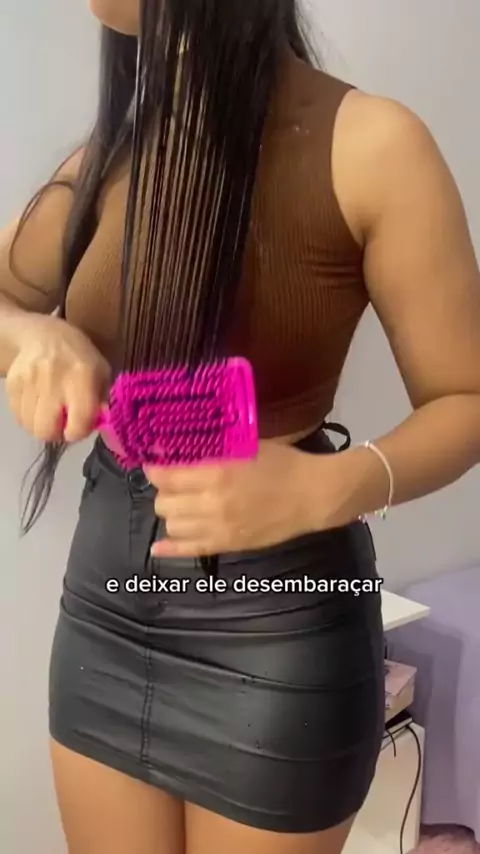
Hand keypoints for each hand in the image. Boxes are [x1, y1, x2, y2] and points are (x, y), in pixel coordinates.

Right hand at [5, 315, 109, 441]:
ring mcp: (29, 382)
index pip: (78, 423)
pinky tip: (39, 405)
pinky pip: (18, 416)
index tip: (81, 427)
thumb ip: (103, 402)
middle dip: (57, 434)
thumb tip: (101, 427)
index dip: (80, 432)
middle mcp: (53, 380)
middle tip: (63, 424)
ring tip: (51, 413)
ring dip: (42, 426)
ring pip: (30, 426)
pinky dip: (29, 417)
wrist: (43, 335)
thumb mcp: (101, 373)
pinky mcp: (12, 384)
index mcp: (82, 376)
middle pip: (47, 430)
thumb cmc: (79, 357)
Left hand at [145, 441, 321, 557]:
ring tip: (183, 504)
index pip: (166, 476)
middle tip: (174, 483)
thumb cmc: (282, 464)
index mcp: (217, 475)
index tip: (155, 463)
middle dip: (164, 491)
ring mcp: (219, 529)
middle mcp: (212, 504)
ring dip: (173, 513)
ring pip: (173, 526)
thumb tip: (180, 447)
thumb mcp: (246, 447)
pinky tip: (159, 547)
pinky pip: (190, 551)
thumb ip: (213, 450)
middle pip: (164, 503)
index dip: (154, 469)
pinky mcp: (228, 545)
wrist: (312, 495)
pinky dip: (170, 549)